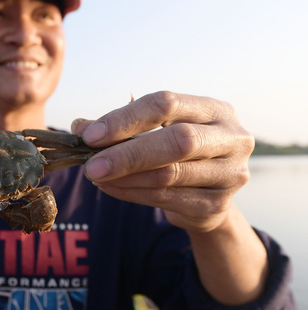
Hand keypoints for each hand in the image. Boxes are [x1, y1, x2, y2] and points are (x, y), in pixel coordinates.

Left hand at [72, 91, 254, 232]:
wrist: (210, 196)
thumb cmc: (177, 153)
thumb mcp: (156, 131)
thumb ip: (122, 126)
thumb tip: (79, 127)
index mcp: (215, 109)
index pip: (166, 104)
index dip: (125, 118)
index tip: (90, 135)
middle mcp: (231, 138)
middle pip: (177, 141)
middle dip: (127, 153)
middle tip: (90, 165)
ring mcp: (230, 173)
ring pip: (169, 175)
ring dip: (125, 176)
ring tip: (95, 175)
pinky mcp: (218, 204)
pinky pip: (166, 199)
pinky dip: (131, 193)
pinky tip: (109, 188)